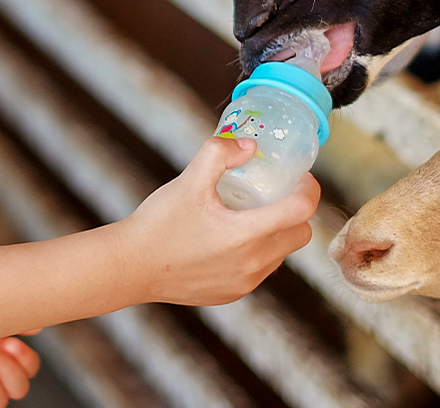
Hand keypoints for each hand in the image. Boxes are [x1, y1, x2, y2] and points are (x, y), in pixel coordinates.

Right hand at [120, 136, 318, 305]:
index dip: (309, 189)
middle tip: (276, 192)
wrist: (130, 267)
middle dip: (296, 211)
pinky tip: (232, 239)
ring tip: (252, 214)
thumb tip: (248, 145)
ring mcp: (244, 283)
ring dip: (277, 233)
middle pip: (299, 235)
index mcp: (247, 235)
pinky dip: (258, 252)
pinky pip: (260, 270)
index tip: (300, 177)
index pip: (302, 211)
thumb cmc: (159, 223)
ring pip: (280, 255)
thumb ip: (219, 153)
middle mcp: (253, 264)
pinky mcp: (231, 294)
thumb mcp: (188, 180)